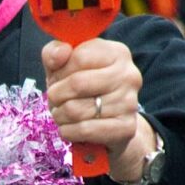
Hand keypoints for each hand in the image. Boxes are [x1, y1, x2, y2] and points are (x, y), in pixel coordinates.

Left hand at [43, 38, 156, 182]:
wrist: (108, 124)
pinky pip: (85, 130)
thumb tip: (60, 53)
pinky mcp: (126, 128)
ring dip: (59, 115)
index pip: (79, 57)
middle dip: (56, 95)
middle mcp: (129, 75)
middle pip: (77, 83)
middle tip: (55, 100)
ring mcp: (130, 103)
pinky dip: (68, 131)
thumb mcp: (64, 65)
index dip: (59, 71)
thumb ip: (54, 53)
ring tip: (63, 114)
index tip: (58, 80)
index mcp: (117, 53)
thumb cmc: (82, 88)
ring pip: (76, 110)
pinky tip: (70, 128)